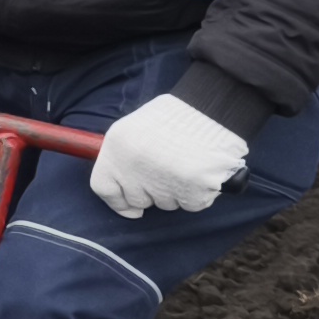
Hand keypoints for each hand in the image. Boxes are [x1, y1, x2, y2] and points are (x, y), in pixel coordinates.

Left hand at [89, 93, 252, 217]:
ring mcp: (162, 185)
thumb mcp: (138, 126)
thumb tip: (125, 183)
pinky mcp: (191, 194)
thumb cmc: (177, 116)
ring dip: (176, 191)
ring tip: (188, 163)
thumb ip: (126, 154)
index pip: (104, 189)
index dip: (117, 202)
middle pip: (137, 200)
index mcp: (116, 149)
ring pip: (166, 204)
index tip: (130, 208)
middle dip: (152, 193)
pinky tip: (203, 171)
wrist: (214, 110)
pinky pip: (191, 204)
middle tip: (169, 171)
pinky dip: (199, 193)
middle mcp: (134, 171)